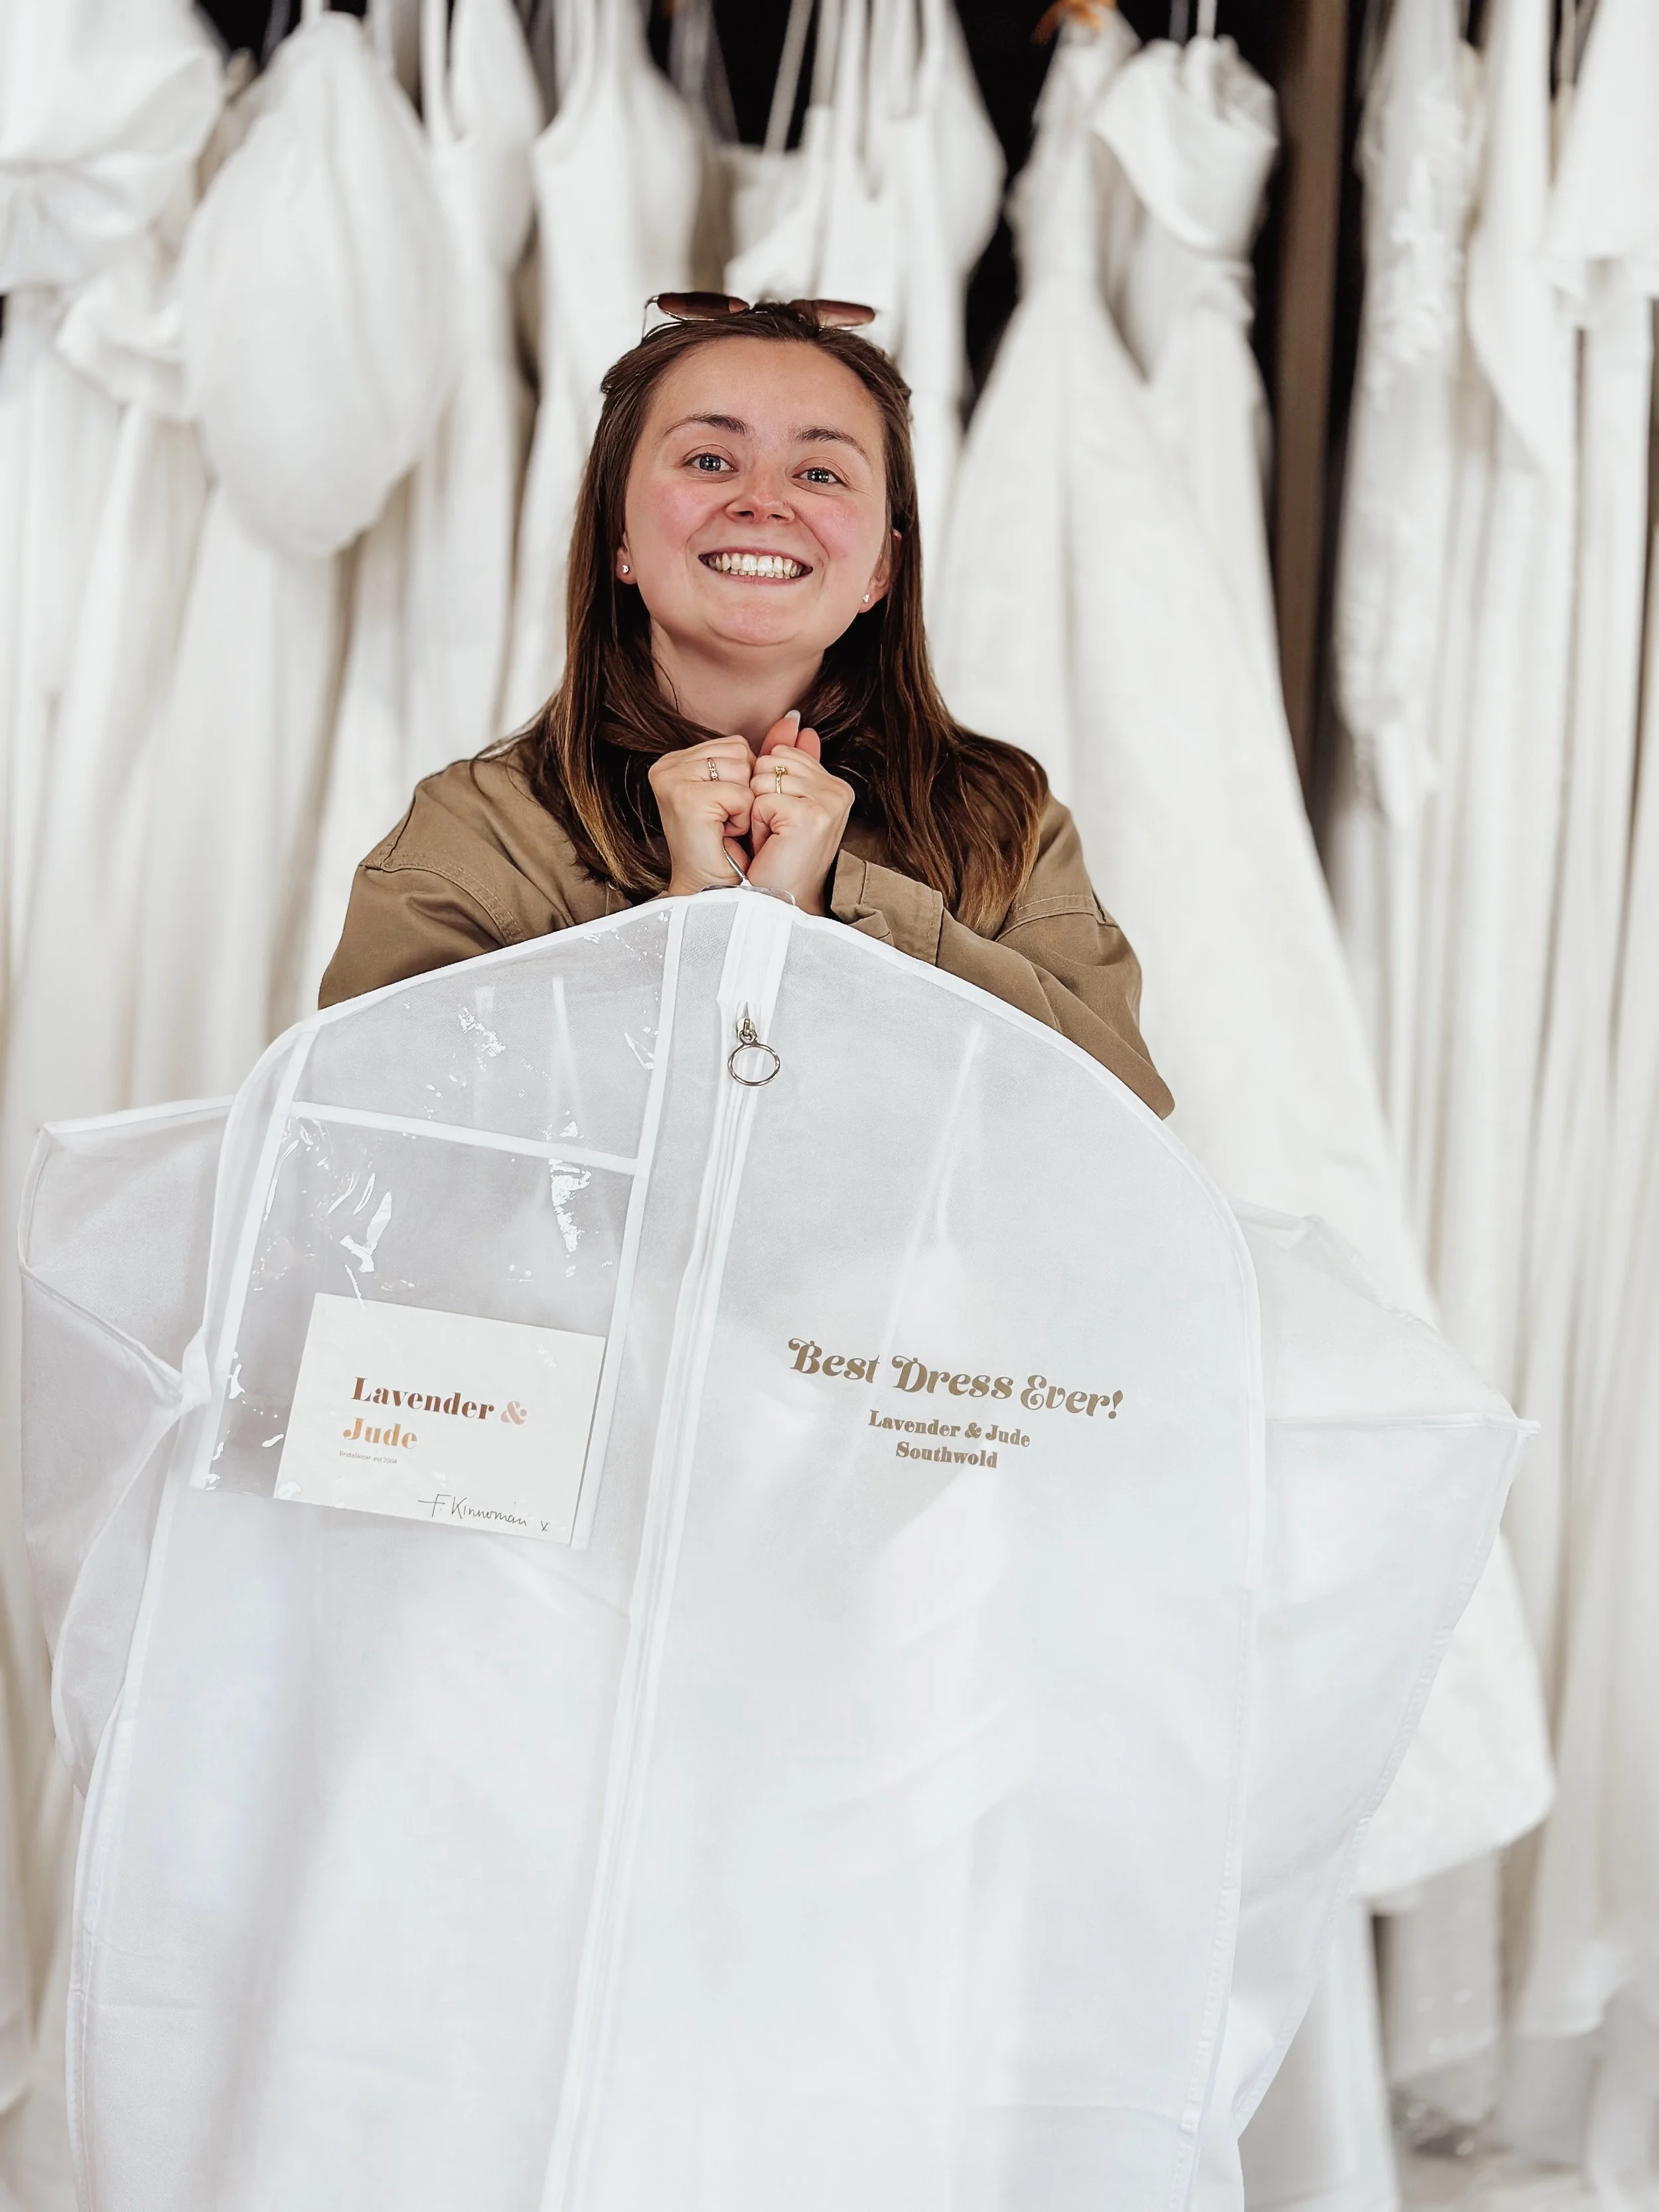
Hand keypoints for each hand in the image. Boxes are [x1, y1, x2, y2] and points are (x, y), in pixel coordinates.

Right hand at [649, 736, 754, 895]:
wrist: (718, 890)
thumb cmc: (733, 847)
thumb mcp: (749, 792)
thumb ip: (767, 754)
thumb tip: (795, 718)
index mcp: (676, 760)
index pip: (735, 745)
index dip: (746, 780)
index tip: (729, 809)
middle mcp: (667, 765)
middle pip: (739, 751)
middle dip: (747, 789)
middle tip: (728, 820)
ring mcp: (672, 779)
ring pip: (741, 768)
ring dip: (745, 803)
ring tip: (726, 826)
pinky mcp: (684, 798)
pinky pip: (740, 793)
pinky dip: (742, 817)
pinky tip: (725, 833)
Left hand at [747, 719, 852, 915]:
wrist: (779, 902)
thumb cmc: (778, 858)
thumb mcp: (783, 802)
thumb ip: (789, 760)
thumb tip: (792, 719)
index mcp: (835, 784)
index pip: (784, 754)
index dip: (767, 786)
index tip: (780, 820)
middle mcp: (838, 790)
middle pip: (773, 761)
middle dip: (760, 796)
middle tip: (774, 832)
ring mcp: (829, 802)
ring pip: (765, 778)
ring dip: (756, 811)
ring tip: (772, 839)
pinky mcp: (812, 816)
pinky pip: (763, 800)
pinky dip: (757, 825)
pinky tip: (771, 845)